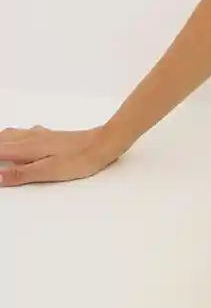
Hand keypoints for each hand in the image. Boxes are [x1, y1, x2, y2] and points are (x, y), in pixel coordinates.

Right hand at [0, 125, 124, 186]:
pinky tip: (19, 140)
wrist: (102, 144)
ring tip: (0, 149)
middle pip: (2, 139)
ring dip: (1, 141)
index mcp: (27, 147)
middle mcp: (31, 138)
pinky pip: (23, 133)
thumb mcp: (48, 171)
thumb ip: (21, 174)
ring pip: (11, 134)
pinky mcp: (50, 136)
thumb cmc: (79, 158)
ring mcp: (41, 135)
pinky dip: (13, 137)